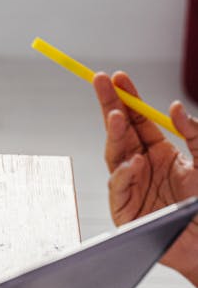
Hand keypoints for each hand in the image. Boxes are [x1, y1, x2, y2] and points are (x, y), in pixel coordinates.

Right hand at [93, 71, 197, 284]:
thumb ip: (193, 133)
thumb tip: (172, 108)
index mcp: (159, 152)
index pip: (138, 119)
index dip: (127, 98)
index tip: (117, 77)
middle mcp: (142, 166)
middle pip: (119, 130)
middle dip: (109, 105)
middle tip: (100, 82)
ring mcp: (131, 187)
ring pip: (115, 154)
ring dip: (114, 134)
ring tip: (116, 116)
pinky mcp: (125, 209)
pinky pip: (119, 187)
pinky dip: (125, 173)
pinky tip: (136, 162)